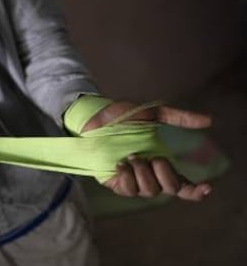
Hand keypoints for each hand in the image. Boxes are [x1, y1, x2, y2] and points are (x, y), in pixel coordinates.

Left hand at [83, 101, 212, 201]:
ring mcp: (132, 180)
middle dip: (165, 174)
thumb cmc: (123, 116)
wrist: (96, 118)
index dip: (196, 190)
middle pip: (168, 189)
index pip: (182, 184)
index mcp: (160, 162)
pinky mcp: (115, 183)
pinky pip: (127, 190)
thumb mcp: (154, 114)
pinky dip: (127, 178)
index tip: (207, 187)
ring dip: (143, 174)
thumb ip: (179, 118)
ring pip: (149, 191)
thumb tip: (208, 121)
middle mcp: (149, 175)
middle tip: (153, 158)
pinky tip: (121, 165)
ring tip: (131, 157)